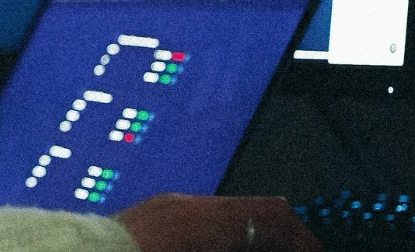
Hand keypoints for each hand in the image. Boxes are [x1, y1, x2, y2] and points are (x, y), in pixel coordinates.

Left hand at [117, 194, 321, 251]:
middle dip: (277, 236)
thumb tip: (277, 247)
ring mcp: (164, 205)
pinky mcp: (148, 215)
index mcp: (208, 218)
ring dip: (247, 236)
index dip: (302, 237)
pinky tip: (220, 251)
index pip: (274, 214)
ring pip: (223, 212)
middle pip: (250, 209)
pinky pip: (197, 218)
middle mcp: (187, 203)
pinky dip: (220, 235)